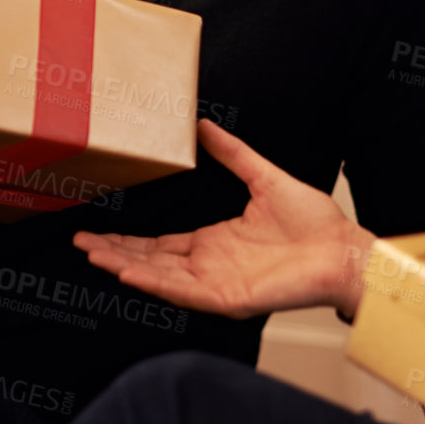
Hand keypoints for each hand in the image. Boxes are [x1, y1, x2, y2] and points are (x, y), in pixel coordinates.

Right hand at [73, 120, 372, 319]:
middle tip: (79, 244)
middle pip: (151, 261)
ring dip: (126, 267)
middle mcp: (211, 265)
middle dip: (114, 253)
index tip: (96, 230)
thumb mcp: (264, 176)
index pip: (160, 243)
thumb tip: (204, 125)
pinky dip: (156, 284)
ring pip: (160, 277)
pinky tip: (130, 274)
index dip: (128, 239)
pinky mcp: (230, 298)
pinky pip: (185, 293)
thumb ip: (233, 153)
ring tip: (93, 256)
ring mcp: (218, 283)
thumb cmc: (315, 222)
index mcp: (215, 241)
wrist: (345, 248)